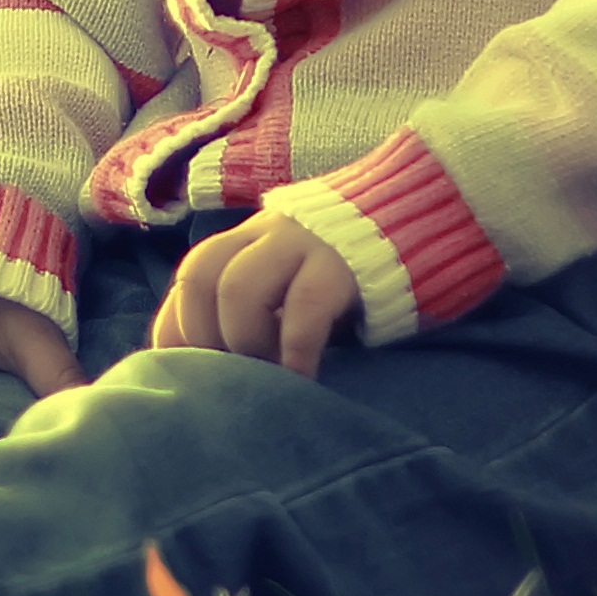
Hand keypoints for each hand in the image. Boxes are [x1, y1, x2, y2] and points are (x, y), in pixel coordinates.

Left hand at [149, 212, 363, 376]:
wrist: (420, 217)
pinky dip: (295, 350)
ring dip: (243, 341)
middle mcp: (266, 233)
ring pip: (238, 288)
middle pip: (200, 276)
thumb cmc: (350, 276)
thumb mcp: (294, 285)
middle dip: (202, 336)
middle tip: (231, 376)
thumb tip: (212, 368)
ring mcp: (303, 242)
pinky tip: (303, 378)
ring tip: (268, 375)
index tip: (187, 372)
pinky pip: (305, 306)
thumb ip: (258, 308)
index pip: (189, 278)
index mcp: (248, 240)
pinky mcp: (343, 263)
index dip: (176, 329)